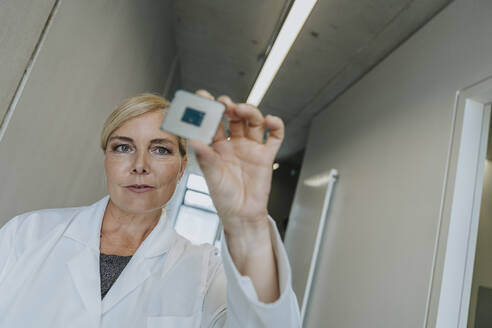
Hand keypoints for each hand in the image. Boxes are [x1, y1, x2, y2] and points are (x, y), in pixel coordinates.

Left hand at [189, 90, 283, 234]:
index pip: (213, 122)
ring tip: (242, 110)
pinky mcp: (266, 155)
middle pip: (235, 117)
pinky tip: (270, 120)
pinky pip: (274, 136)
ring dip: (249, 112)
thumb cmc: (224, 198)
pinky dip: (275, 126)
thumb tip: (194, 139)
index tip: (203, 97)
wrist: (242, 215)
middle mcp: (234, 144)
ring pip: (253, 122)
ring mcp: (251, 148)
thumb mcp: (211, 176)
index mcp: (217, 147)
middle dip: (230, 107)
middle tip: (224, 103)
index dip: (209, 109)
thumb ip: (204, 157)